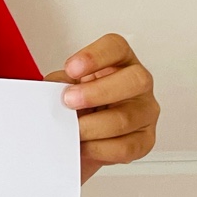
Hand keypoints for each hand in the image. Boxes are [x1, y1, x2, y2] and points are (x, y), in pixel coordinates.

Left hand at [46, 33, 158, 183]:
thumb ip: (60, 83)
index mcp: (119, 61)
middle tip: (69, 101)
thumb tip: (51, 91)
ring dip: (92, 126)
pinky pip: (125, 147)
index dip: (95, 56)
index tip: (72, 69)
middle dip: (96, 92)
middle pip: (134, 80)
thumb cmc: (80, 104)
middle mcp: (138, 84)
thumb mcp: (67, 86)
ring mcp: (145, 111)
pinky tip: (84, 145)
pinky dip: (99, 148)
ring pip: (125, 118)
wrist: (84, 135)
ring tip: (71, 129)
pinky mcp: (144, 140)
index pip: (116, 47)